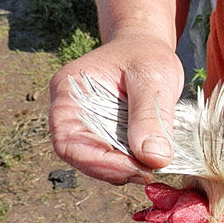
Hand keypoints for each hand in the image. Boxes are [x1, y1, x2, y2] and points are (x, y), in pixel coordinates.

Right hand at [49, 34, 183, 184]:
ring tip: (154, 166)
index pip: (69, 140)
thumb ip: (151, 116)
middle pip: (81, 156)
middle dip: (114, 170)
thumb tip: (154, 159)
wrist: (149, 49)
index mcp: (70, 92)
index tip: (136, 169)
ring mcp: (89, 126)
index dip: (99, 162)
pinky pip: (115, 157)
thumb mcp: (154, 77)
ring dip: (125, 170)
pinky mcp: (108, 135)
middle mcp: (72, 113)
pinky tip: (152, 160)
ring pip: (98, 161)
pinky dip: (132, 163)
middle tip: (148, 173)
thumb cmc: (147, 54)